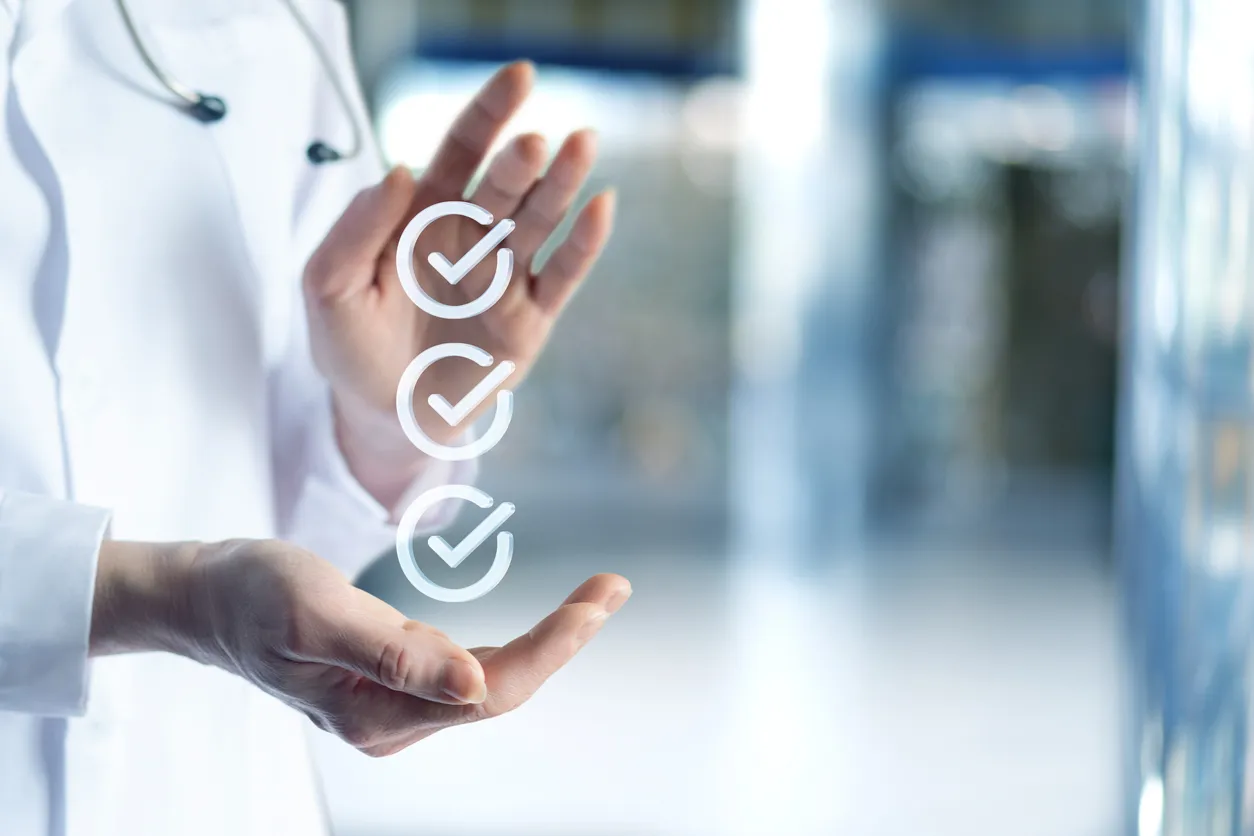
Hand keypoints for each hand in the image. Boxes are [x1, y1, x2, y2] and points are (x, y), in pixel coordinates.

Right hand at [91, 539, 629, 756]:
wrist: (205, 598)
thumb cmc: (251, 592)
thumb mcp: (315, 610)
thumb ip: (392, 652)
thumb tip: (473, 684)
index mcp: (375, 713)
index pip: (487, 691)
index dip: (549, 649)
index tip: (597, 604)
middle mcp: (393, 722)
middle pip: (500, 689)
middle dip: (563, 640)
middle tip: (615, 586)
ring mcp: (395, 706)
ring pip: (491, 680)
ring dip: (549, 640)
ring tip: (600, 593)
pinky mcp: (396, 682)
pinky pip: (471, 670)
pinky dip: (517, 642)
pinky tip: (551, 621)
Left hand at [303, 62, 615, 503]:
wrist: (383, 417)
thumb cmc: (351, 345)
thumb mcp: (329, 286)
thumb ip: (356, 228)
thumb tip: (401, 170)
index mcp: (426, 214)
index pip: (462, 150)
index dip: (488, 112)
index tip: (520, 76)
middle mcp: (473, 235)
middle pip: (505, 184)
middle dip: (520, 161)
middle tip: (534, 144)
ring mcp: (506, 276)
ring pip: (540, 220)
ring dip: (561, 184)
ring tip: (580, 147)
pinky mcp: (531, 319)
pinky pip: (562, 275)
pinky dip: (583, 243)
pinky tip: (601, 207)